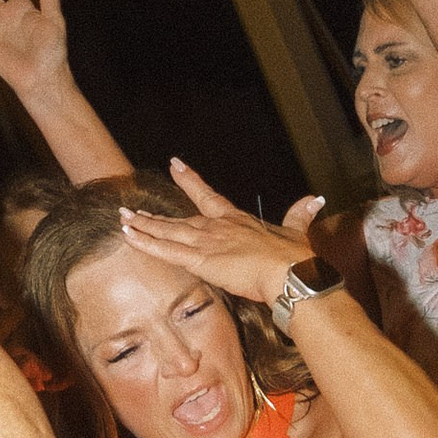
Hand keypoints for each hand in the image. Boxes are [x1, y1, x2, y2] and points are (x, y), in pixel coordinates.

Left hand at [117, 161, 296, 311]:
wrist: (292, 273)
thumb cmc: (294, 257)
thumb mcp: (297, 231)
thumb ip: (301, 214)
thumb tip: (315, 199)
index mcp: (237, 220)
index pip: (207, 196)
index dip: (190, 181)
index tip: (175, 164)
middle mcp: (218, 227)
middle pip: (179, 219)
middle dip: (154, 216)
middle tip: (131, 209)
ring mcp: (207, 242)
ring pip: (167, 232)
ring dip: (143, 226)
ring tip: (122, 220)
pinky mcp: (201, 260)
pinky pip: (166, 250)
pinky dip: (146, 242)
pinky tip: (129, 236)